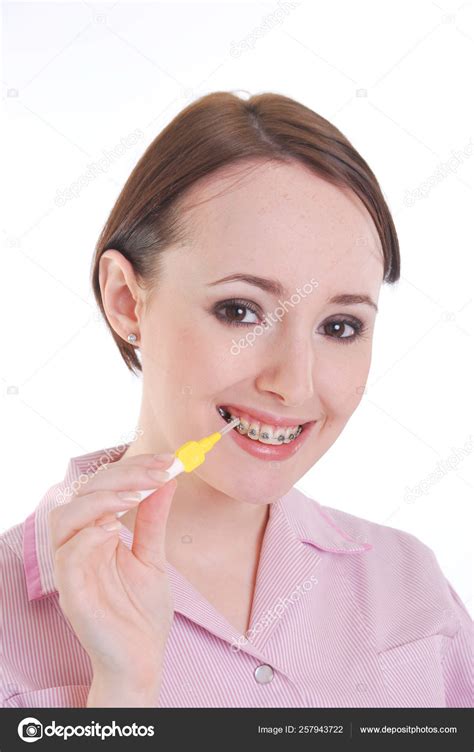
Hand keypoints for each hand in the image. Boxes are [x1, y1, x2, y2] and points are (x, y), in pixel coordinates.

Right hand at [48, 452, 176, 691]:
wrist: (143, 659)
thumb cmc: (142, 613)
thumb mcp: (154, 557)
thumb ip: (153, 520)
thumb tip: (167, 480)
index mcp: (97, 534)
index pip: (104, 487)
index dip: (134, 468)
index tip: (169, 461)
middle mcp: (80, 546)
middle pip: (85, 494)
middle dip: (123, 476)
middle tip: (161, 472)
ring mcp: (72, 569)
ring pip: (65, 518)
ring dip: (102, 500)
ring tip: (137, 496)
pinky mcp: (71, 593)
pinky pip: (66, 556)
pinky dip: (88, 536)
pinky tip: (115, 530)